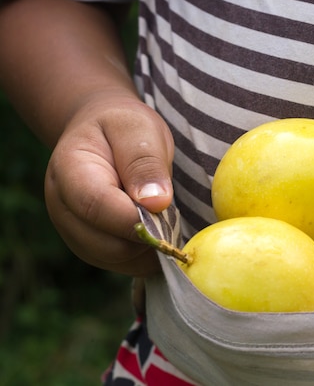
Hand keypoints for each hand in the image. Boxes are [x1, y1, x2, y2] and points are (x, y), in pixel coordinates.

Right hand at [44, 92, 174, 275]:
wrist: (103, 134)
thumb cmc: (123, 128)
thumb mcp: (138, 128)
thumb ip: (145, 162)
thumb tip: (156, 203)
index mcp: (69, 171)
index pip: (97, 206)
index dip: (135, 216)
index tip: (166, 210)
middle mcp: (62, 208)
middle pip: (108, 244)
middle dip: (148, 234)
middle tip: (171, 210)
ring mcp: (75, 232)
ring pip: (119, 260)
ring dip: (150, 246)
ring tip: (163, 215)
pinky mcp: (93, 247)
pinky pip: (125, 264)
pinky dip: (148, 254)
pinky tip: (158, 230)